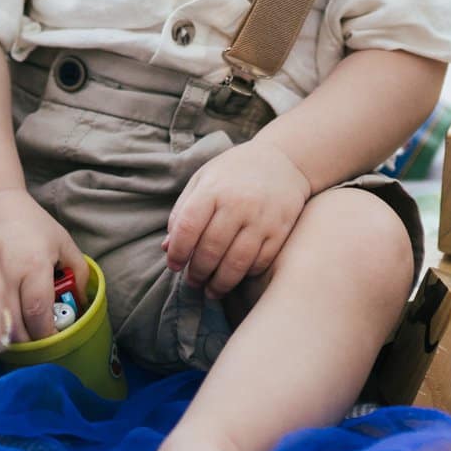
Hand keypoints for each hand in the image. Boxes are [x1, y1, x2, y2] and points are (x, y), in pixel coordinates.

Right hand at [0, 188, 86, 342]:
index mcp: (33, 265)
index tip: (54, 340)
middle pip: (15, 328)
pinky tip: (1, 321)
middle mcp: (7, 275)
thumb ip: (79, 272)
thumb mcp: (63, 242)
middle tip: (39, 343)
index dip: (47, 334)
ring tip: (21, 333)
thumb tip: (82, 306)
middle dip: (29, 344)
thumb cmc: (32, 223)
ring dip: (10, 338)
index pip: (38, 313)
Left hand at [164, 137, 312, 297]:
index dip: (178, 252)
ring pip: (237, 262)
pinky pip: (260, 262)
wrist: (283, 160)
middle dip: (198, 272)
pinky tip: (236, 276)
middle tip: (193, 281)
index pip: (187, 227)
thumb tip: (167, 248)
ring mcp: (261, 218)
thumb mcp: (203, 180)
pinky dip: (246, 274)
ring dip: (220, 283)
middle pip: (211, 249)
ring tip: (211, 290)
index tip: (174, 265)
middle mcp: (237, 203)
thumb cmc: (234, 172)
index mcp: (212, 188)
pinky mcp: (280, 230)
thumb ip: (182, 212)